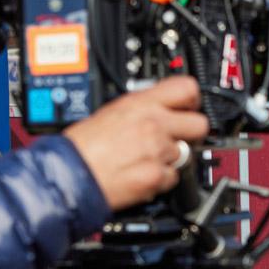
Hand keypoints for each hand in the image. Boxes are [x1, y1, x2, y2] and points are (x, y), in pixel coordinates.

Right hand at [64, 76, 208, 210]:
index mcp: (141, 103)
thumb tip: (157, 110)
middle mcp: (154, 124)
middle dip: (192, 134)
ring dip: (171, 159)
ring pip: (186, 155)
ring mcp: (157, 151)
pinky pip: (173, 178)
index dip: (193, 100)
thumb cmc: (81, 146)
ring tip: (147, 160)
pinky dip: (161, 180)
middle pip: (200, 125)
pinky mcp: (156, 176)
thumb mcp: (111, 111)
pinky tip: (142, 175)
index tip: (189, 107)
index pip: (187, 88)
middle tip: (179, 138)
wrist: (69, 174)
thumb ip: (141, 109)